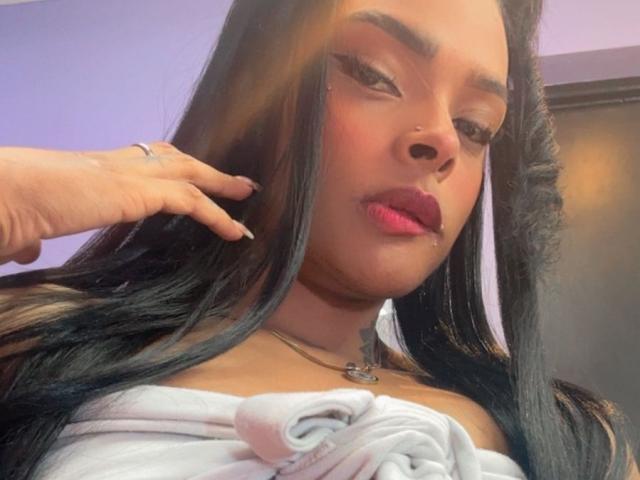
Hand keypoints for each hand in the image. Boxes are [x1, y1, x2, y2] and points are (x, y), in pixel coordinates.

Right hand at [0, 142, 259, 265]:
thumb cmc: (4, 209)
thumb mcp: (24, 225)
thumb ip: (33, 237)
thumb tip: (26, 251)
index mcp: (93, 170)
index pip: (141, 159)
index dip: (171, 167)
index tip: (190, 177)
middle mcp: (115, 164)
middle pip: (173, 157)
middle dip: (206, 168)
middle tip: (234, 180)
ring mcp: (127, 174)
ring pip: (188, 171)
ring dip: (220, 184)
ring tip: (246, 195)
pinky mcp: (136, 191)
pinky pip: (189, 200)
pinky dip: (217, 214)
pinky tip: (235, 231)